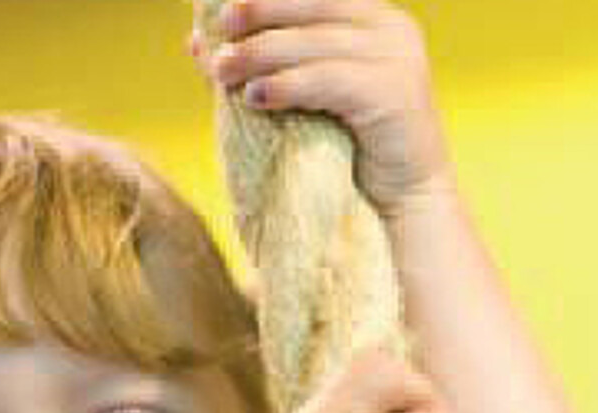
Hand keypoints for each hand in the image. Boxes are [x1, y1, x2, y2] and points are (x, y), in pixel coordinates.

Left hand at [189, 0, 455, 216]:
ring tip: (224, 72)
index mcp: (371, 21)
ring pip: (318, 42)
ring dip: (265, 53)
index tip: (223, 10)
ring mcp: (397, 58)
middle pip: (315, 6)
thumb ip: (258, 67)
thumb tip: (197, 42)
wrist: (400, 208)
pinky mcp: (395, 93)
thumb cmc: (348, 157)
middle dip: (262, 14)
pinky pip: (330, 79)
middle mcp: (391, 29)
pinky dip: (290, 85)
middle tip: (221, 32)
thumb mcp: (301, 102)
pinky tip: (256, 97)